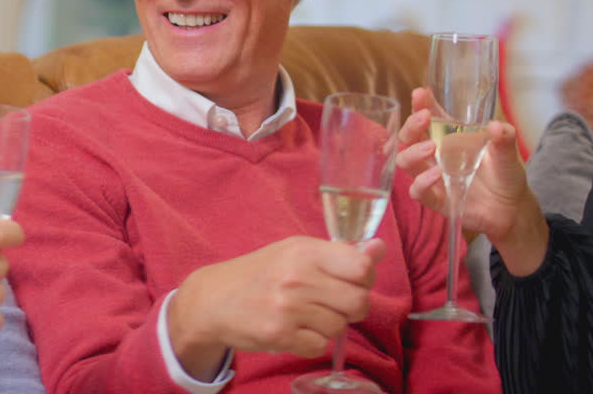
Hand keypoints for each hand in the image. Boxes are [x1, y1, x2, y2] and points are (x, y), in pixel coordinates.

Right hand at [167, 236, 385, 378]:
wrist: (212, 299)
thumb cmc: (259, 274)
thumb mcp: (295, 253)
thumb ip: (338, 253)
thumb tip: (380, 247)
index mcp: (304, 251)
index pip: (361, 267)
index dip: (363, 278)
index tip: (349, 280)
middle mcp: (297, 277)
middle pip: (359, 302)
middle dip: (351, 307)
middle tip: (330, 303)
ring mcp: (288, 308)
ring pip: (340, 327)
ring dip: (328, 325)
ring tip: (305, 315)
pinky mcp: (279, 335)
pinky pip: (319, 346)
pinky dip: (311, 342)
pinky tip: (294, 329)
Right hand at [396, 88, 547, 273]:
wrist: (512, 209)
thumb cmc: (505, 176)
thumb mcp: (508, 153)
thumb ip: (504, 139)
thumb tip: (497, 126)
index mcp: (448, 139)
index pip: (427, 119)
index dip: (420, 105)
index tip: (420, 93)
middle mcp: (434, 156)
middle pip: (407, 138)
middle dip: (411, 125)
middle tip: (424, 118)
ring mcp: (431, 177)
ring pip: (405, 162)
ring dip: (413, 152)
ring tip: (431, 147)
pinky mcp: (435, 200)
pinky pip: (417, 191)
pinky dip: (422, 183)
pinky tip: (436, 176)